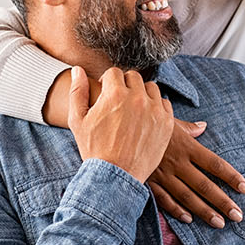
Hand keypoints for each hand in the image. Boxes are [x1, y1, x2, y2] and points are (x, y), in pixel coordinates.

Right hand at [67, 67, 173, 182]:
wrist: (115, 175)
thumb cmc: (93, 148)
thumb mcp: (78, 120)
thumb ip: (77, 91)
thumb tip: (77, 70)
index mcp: (114, 94)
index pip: (114, 72)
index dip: (108, 82)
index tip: (106, 93)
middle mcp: (137, 98)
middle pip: (133, 77)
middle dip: (125, 85)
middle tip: (119, 102)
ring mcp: (154, 110)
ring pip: (151, 88)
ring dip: (142, 94)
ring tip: (133, 109)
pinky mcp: (167, 123)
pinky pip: (164, 103)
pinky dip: (156, 107)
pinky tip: (146, 118)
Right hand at [147, 120, 244, 228]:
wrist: (117, 125)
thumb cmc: (145, 120)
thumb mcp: (169, 120)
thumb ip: (188, 127)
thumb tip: (203, 126)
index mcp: (186, 146)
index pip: (215, 164)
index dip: (231, 177)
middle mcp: (177, 162)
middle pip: (205, 185)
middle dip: (223, 201)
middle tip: (238, 216)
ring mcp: (162, 173)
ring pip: (187, 196)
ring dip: (204, 211)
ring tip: (219, 223)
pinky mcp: (147, 180)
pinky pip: (163, 198)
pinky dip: (175, 209)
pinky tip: (188, 219)